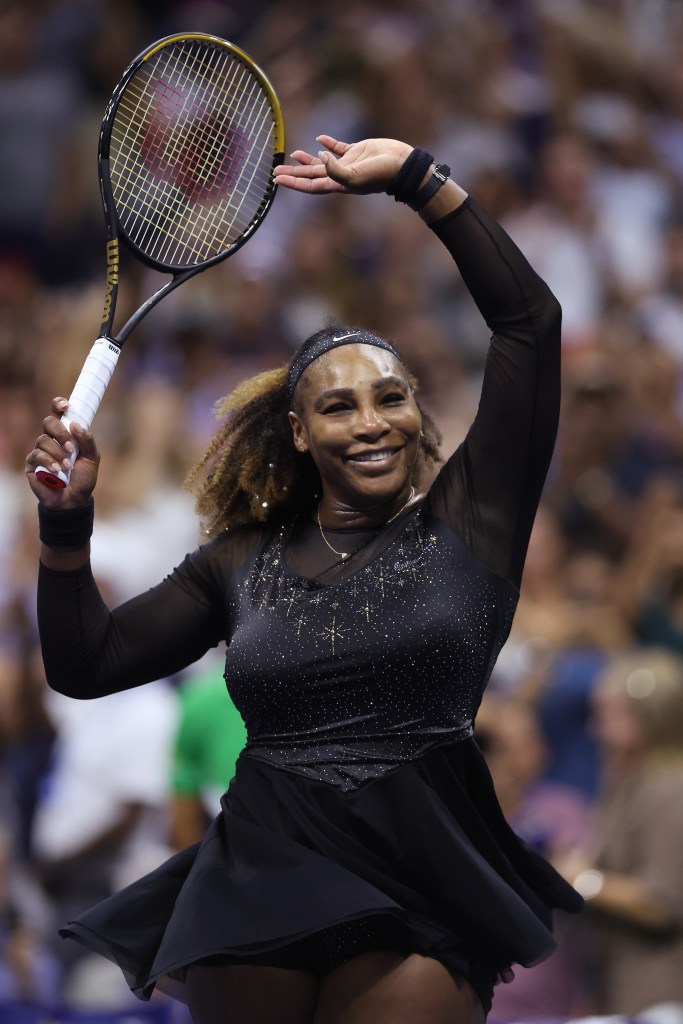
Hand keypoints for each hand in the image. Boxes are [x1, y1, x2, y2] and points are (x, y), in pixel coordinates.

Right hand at [25, 397, 99, 508]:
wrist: (74, 499)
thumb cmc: (83, 478)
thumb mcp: (92, 458)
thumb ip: (87, 441)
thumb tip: (75, 425)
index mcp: (66, 434)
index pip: (58, 414)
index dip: (58, 405)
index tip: (65, 406)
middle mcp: (51, 439)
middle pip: (48, 422)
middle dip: (61, 433)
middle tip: (71, 448)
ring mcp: (40, 450)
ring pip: (43, 440)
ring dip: (58, 453)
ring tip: (68, 467)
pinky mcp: (32, 463)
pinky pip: (36, 455)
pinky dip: (49, 462)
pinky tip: (57, 470)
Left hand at [274, 135, 412, 195]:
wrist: (401, 166)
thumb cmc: (379, 175)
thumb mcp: (354, 176)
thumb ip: (334, 169)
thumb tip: (319, 156)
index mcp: (337, 184)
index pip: (309, 185)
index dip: (292, 182)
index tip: (277, 179)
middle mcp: (340, 175)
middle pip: (311, 174)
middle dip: (294, 172)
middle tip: (276, 169)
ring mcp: (348, 163)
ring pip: (323, 161)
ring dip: (308, 159)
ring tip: (293, 153)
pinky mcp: (358, 151)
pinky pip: (339, 148)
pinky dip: (328, 144)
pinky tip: (319, 140)